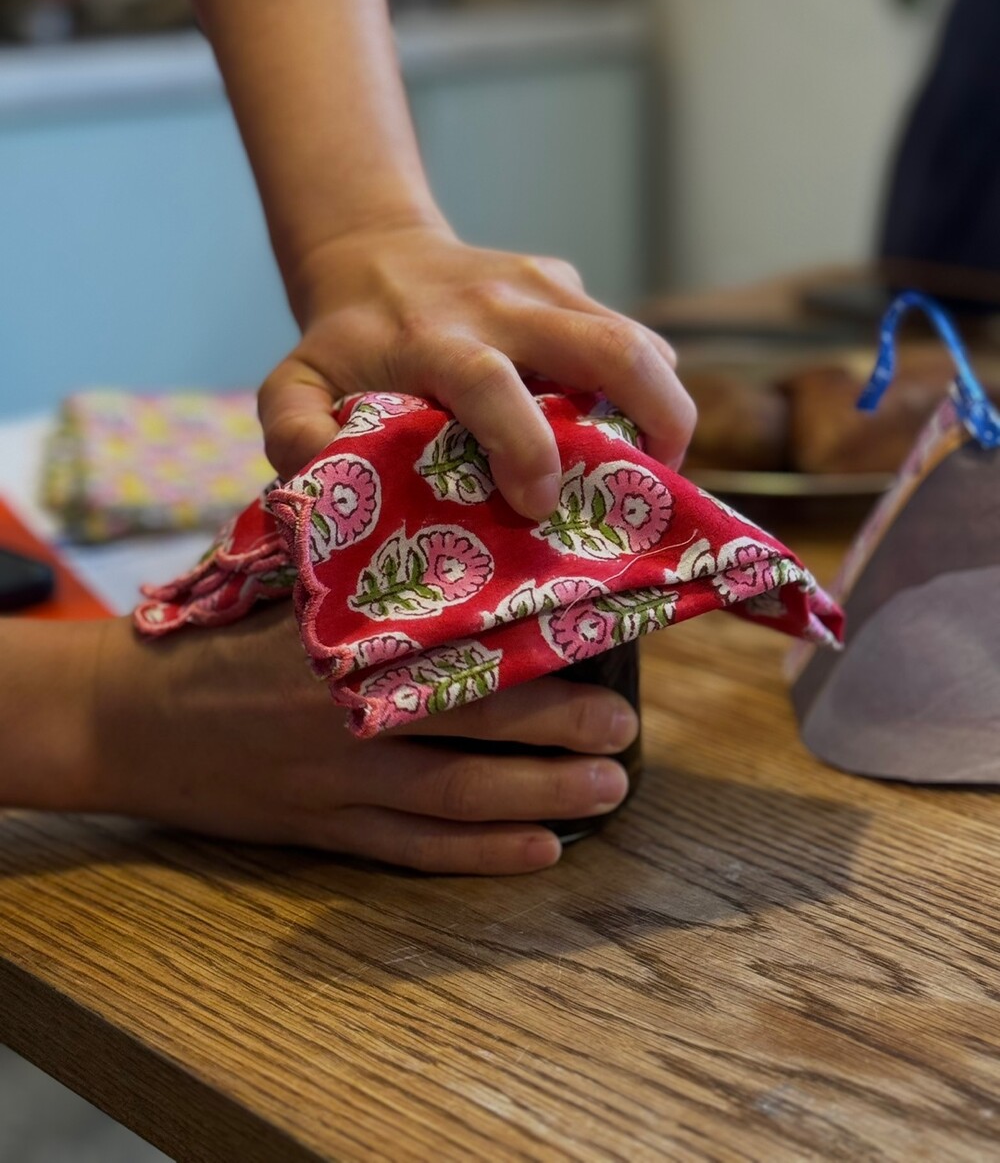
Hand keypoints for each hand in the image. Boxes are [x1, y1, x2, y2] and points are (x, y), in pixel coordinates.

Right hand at [86, 607, 636, 873]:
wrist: (122, 716)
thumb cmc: (211, 637)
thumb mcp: (282, 586)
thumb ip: (360, 573)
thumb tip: (455, 550)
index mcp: (341, 640)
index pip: (456, 642)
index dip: (536, 647)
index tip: (601, 638)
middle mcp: (347, 711)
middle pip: (474, 722)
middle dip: (560, 727)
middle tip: (626, 728)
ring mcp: (336, 779)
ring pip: (458, 795)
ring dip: (540, 796)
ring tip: (609, 791)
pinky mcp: (322, 828)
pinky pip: (414, 849)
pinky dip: (480, 853)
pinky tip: (538, 850)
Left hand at [258, 222, 695, 520]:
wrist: (372, 253)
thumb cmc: (342, 342)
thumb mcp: (293, 384)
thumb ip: (294, 430)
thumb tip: (324, 474)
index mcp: (434, 339)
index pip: (492, 385)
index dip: (526, 448)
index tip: (537, 503)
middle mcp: (500, 306)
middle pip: (608, 347)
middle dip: (654, 417)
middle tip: (657, 482)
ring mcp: (544, 285)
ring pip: (636, 338)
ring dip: (665, 405)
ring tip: (660, 464)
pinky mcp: (567, 281)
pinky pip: (629, 334)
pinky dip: (645, 386)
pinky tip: (630, 427)